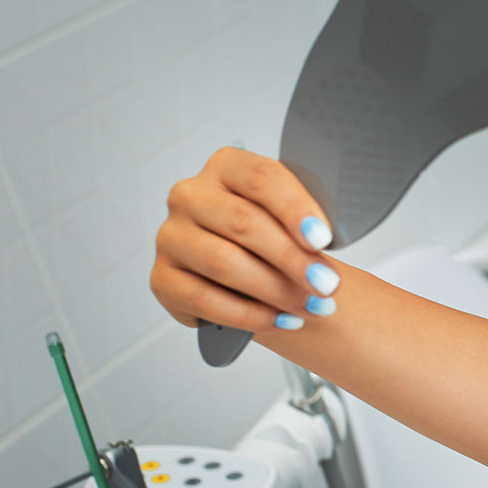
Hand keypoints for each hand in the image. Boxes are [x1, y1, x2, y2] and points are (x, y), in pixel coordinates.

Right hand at [152, 147, 342, 332]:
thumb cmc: (275, 238)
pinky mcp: (162, 278)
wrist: (255, 272)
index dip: (295, 209)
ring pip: (222, 262)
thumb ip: (307, 222)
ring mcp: (171, 236)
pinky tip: (279, 320)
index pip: (261, 178)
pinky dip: (248, 315)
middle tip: (326, 283)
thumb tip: (324, 244)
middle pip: (242, 222)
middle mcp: (191, 196)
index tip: (323, 238)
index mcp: (226, 167)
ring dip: (274, 290)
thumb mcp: (294, 219)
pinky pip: (203, 300)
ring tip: (309, 305)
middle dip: (291, 258)